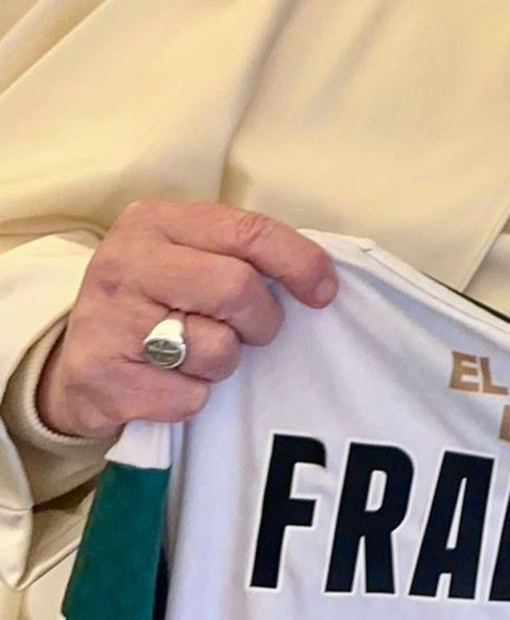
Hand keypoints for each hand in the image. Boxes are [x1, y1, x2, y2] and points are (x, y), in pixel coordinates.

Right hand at [36, 200, 337, 439]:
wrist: (74, 361)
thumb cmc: (153, 301)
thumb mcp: (187, 256)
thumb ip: (241, 253)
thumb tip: (321, 278)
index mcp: (155, 222)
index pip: (249, 231)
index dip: (299, 262)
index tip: (324, 292)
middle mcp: (125, 263)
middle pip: (238, 289)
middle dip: (262, 320)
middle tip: (252, 330)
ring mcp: (108, 321)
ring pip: (218, 349)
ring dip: (224, 362)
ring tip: (197, 354)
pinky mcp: (101, 378)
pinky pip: (189, 397)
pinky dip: (193, 397)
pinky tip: (169, 382)